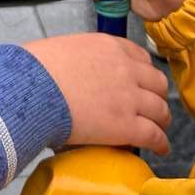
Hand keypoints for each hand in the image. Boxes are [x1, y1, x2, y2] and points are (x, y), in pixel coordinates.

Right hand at [23, 32, 170, 153]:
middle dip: (156, 95)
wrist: (32, 88)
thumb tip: (72, 75)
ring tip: (157, 129)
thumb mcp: (64, 51)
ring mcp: (129, 97)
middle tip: (150, 107)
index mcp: (109, 46)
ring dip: (161, 119)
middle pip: (157, 82)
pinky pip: (153, 134)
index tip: (141, 83)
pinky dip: (160, 142)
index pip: (140, 57)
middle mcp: (125, 68)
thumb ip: (79, 59)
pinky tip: (160, 148)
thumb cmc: (35, 69)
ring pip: (160, 108)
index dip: (143, 74)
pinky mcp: (126, 125)